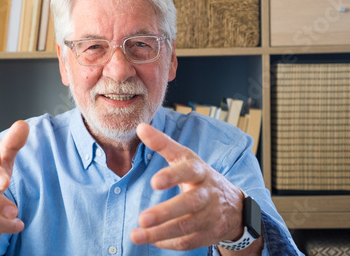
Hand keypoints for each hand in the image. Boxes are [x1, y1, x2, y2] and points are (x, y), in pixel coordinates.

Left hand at [130, 123, 244, 250]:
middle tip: (142, 218)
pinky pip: (188, 241)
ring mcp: (210, 215)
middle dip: (165, 212)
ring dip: (160, 232)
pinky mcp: (209, 234)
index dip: (173, 176)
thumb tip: (140, 127)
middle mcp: (207, 193)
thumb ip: (162, 143)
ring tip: (136, 235)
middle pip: (189, 203)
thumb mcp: (185, 157)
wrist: (235, 205)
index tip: (154, 181)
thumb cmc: (200, 177)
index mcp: (199, 171)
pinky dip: (169, 242)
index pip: (188, 171)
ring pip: (186, 226)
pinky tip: (151, 240)